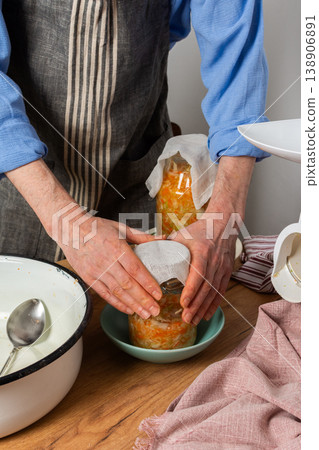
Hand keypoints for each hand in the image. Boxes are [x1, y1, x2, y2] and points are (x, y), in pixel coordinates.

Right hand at [6, 159, 162, 318]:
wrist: (70, 229)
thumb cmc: (97, 227)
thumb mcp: (121, 227)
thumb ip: (142, 236)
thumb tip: (162, 239)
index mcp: (117, 247)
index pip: (136, 269)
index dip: (148, 283)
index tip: (158, 294)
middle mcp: (107, 261)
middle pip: (128, 284)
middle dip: (143, 299)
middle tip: (156, 310)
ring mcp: (96, 271)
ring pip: (117, 292)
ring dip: (133, 304)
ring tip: (145, 314)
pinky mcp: (88, 277)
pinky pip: (104, 294)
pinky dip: (117, 303)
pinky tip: (128, 310)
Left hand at [169, 155, 255, 324]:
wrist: (224, 224)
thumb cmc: (199, 230)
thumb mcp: (182, 234)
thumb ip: (166, 245)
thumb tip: (146, 253)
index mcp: (202, 250)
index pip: (198, 273)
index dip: (191, 290)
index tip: (183, 303)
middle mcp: (215, 260)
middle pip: (206, 287)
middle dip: (196, 305)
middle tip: (186, 318)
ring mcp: (223, 267)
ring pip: (214, 292)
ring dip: (204, 308)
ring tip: (193, 321)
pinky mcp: (227, 272)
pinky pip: (221, 291)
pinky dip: (214, 305)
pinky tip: (206, 315)